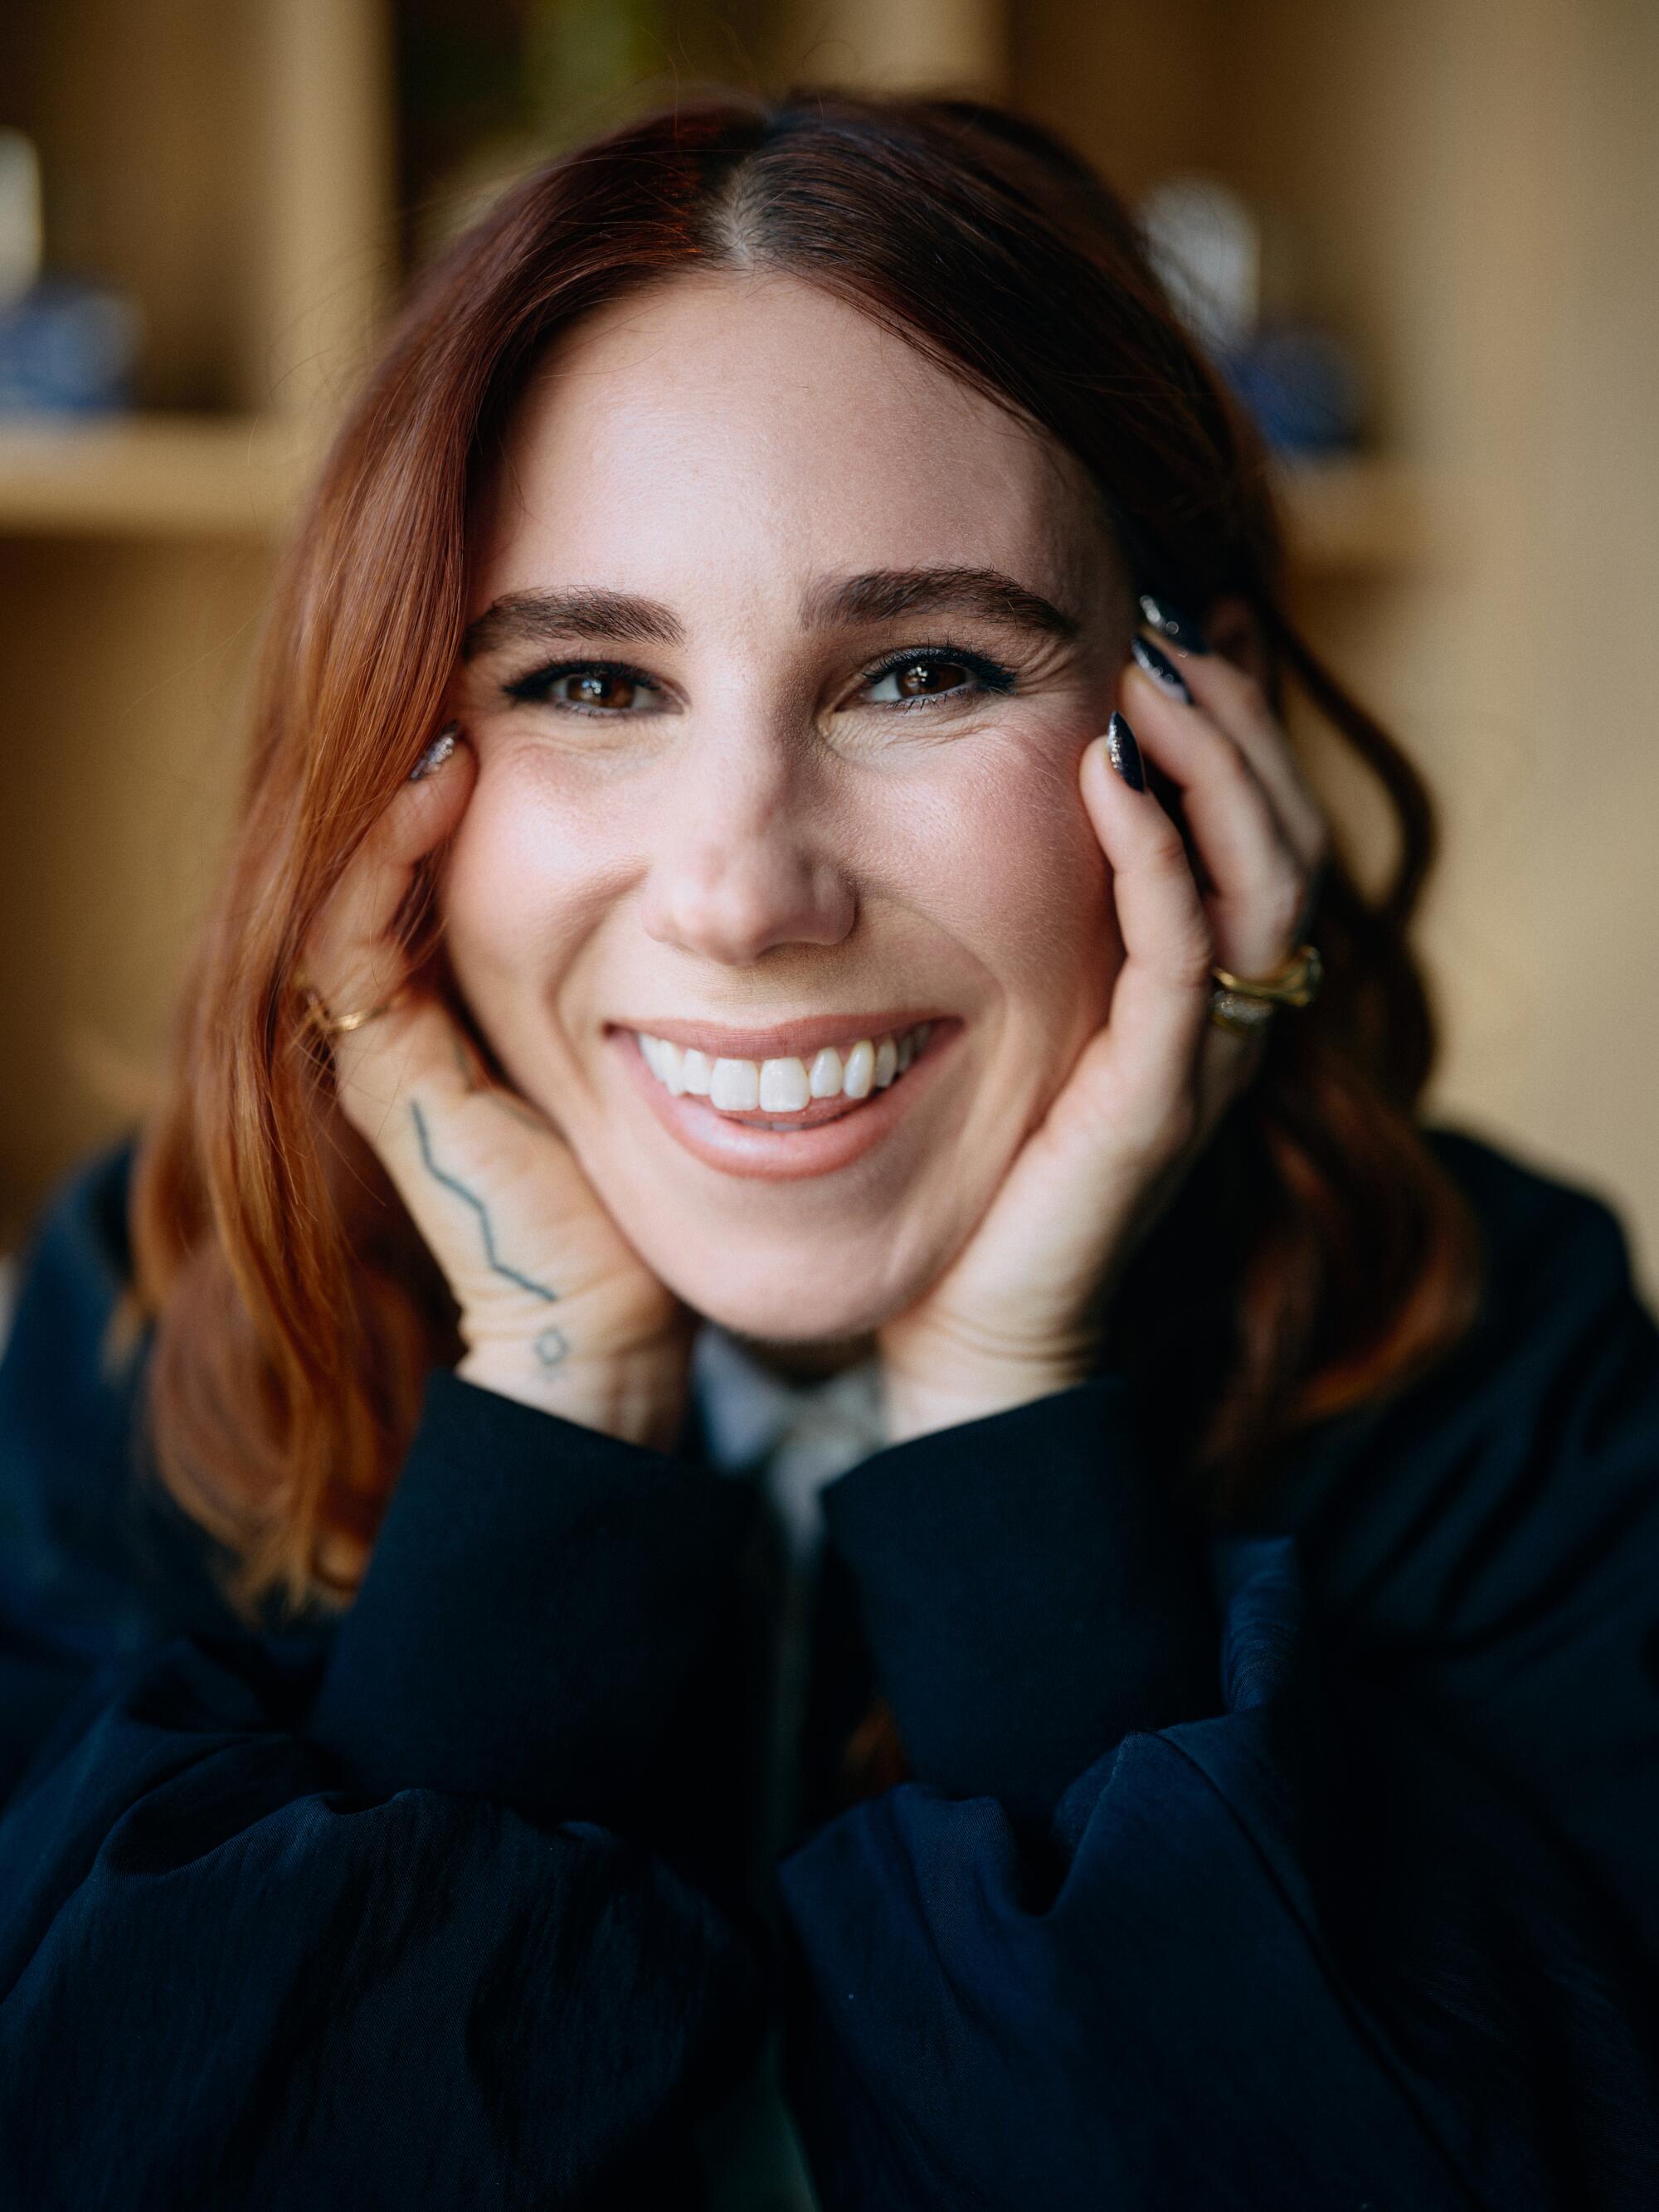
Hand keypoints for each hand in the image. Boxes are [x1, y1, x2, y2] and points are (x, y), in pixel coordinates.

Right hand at [299, 728, 691, 1450]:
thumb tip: (741, 855)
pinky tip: (440, 784)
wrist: (616, 1322)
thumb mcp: (670, 1029)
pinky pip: (350, 947)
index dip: (474, 770)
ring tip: (449, 701)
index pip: (446, 854)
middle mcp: (413, 1014)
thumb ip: (668, 949)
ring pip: (355, 884)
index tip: (533, 689)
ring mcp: (388, 1045)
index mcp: (476, 997)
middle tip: (474, 665)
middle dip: (427, 760)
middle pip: (391, 859)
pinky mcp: (385, 1081)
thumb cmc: (667, 1186)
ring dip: (396, 788)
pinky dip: (382, 859)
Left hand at [876, 617, 1330, 1444]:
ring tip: (1149, 677)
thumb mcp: (1004, 1017)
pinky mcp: (1159, 1101)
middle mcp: (1224, 1018)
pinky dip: (1161, 859)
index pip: (1251, 829)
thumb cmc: (971, 1173)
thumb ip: (1022, 923)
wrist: (965, 1329)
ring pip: (1264, 881)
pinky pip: (1190, 958)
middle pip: (1283, 834)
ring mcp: (1204, 1060)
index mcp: (1193, 992)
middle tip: (1165, 625)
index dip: (1224, 727)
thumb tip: (967, 813)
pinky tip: (1108, 779)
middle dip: (1231, 721)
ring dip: (1212, 764)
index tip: (1161, 630)